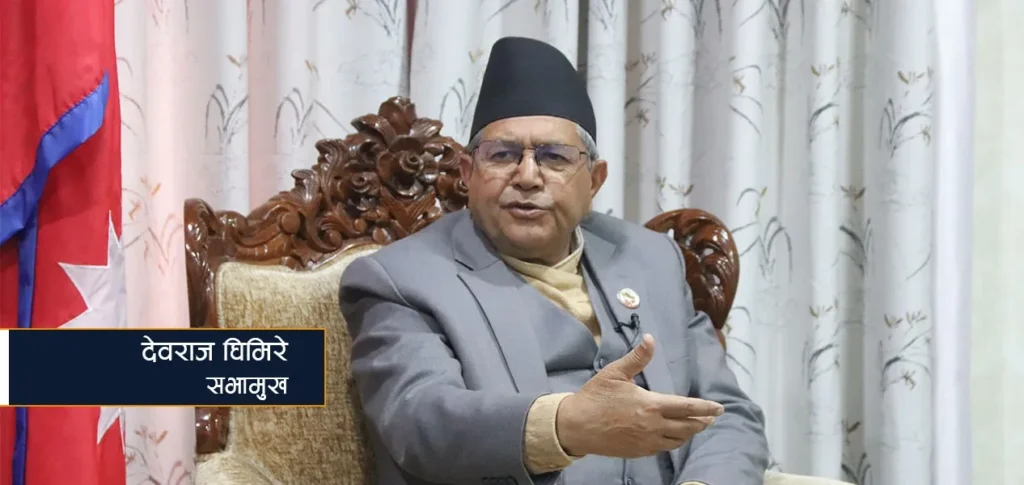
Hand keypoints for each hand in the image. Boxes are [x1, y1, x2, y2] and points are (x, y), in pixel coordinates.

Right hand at [555, 334, 723, 457]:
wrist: (576, 426)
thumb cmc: (595, 397)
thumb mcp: (615, 373)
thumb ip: (637, 357)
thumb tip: (650, 339)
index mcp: (651, 405)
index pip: (687, 407)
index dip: (706, 408)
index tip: (720, 408)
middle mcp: (653, 426)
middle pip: (688, 427)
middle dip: (702, 421)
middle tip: (712, 417)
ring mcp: (647, 442)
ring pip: (678, 440)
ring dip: (690, 433)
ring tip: (696, 426)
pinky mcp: (638, 452)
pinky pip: (663, 448)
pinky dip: (674, 442)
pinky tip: (674, 436)